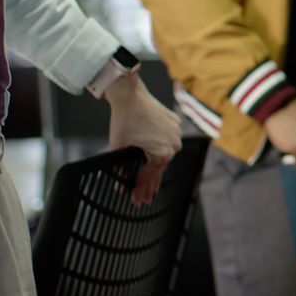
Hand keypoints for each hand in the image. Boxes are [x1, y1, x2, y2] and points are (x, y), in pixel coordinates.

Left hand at [105, 73, 181, 205]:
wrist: (130, 95)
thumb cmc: (124, 120)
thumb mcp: (119, 148)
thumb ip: (120, 167)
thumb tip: (119, 183)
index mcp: (162, 153)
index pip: (150, 176)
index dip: (140, 189)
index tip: (135, 200)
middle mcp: (174, 145)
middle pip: (159, 168)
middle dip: (149, 183)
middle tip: (143, 197)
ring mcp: (176, 133)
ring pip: (165, 154)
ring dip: (156, 165)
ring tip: (150, 180)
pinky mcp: (175, 123)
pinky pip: (167, 139)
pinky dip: (160, 147)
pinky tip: (154, 155)